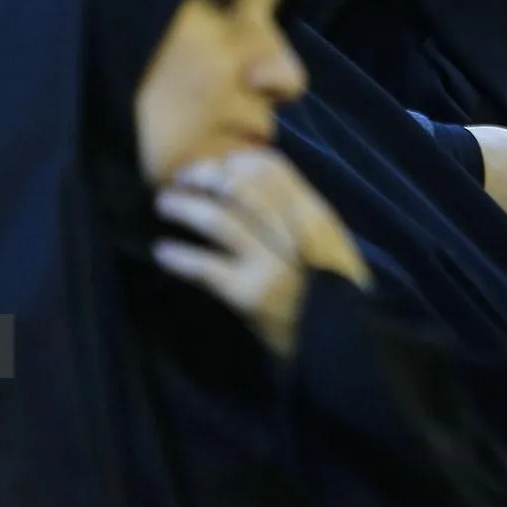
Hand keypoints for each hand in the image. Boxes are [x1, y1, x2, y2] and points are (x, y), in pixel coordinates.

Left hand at [153, 150, 370, 357]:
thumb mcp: (329, 245)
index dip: (238, 161)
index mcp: (316, 216)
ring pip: (221, 222)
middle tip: (181, 178)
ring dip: (186, 208)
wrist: (343, 345)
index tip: (216, 164)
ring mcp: (272, 265)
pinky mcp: (252, 295)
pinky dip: (181, 257)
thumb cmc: (334, 296)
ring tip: (164, 205)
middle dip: (206, 176)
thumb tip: (252, 189)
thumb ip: (299, 218)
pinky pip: (208, 268)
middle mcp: (294, 234)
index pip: (274, 169)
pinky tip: (163, 252)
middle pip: (242, 188)